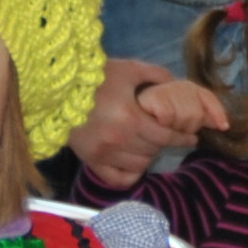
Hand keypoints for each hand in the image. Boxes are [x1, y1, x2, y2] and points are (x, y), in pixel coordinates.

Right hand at [70, 61, 227, 187]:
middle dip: (165, 143)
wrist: (56, 88)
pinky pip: (118, 178)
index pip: (167, 136)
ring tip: (150, 145)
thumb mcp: (128, 69)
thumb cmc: (94, 77)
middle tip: (168, 136)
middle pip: (154, 150)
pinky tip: (134, 162)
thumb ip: (156, 75)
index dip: (182, 138)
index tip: (191, 137)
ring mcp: (103, 154)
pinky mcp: (90, 161)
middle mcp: (118, 140)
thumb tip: (176, 85)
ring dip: (149, 155)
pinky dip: (130, 173)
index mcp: (131, 118)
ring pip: (139, 164)